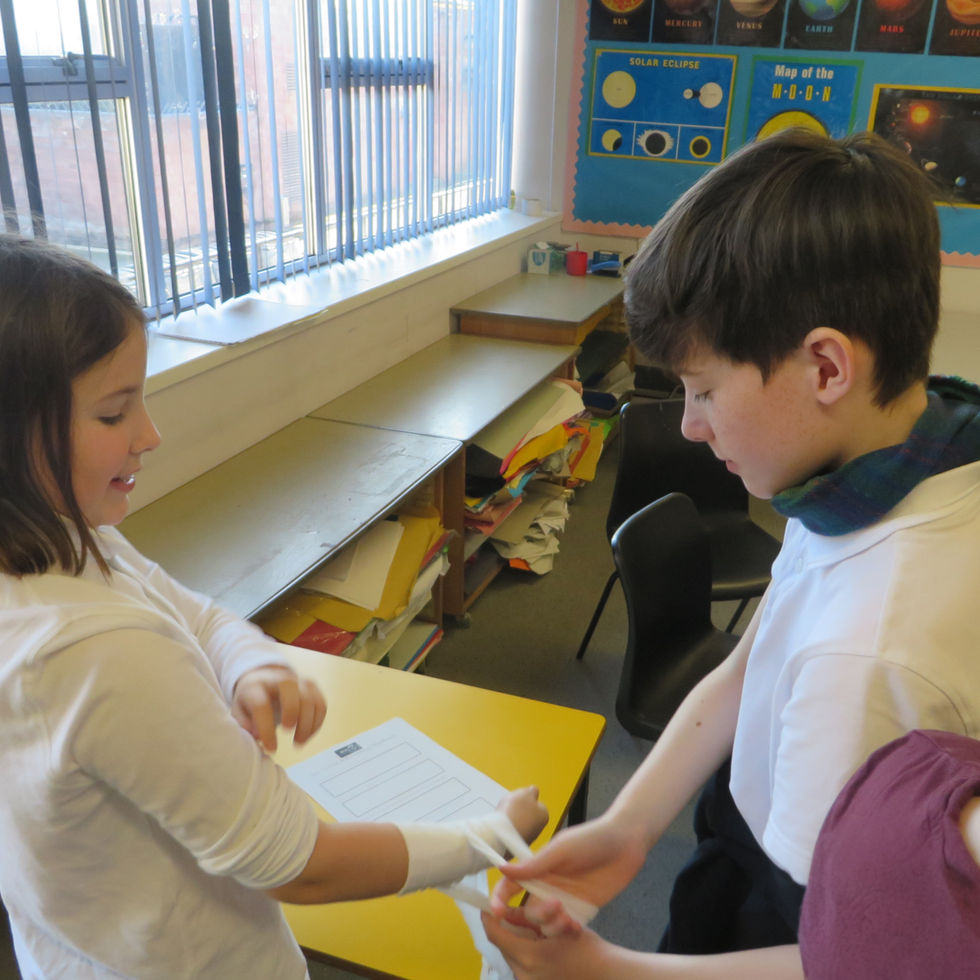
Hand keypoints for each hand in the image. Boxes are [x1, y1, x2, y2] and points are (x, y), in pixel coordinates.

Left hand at [231, 665, 325, 751]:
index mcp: (255, 686)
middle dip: (292, 709)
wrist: (263, 680)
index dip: (267, 728)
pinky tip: (307, 736)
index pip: (261, 704)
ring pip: (309, 697)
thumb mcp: (239, 711)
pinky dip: (316, 723)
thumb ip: (245, 724)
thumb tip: (258, 736)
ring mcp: (298, 681)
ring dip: (307, 723)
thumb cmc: (250, 700)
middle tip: (288, 731)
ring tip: (298, 743)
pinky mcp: (312, 688)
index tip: (270, 748)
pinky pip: (320, 705)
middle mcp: (278, 679)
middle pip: (289, 685)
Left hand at [481, 912, 613, 979]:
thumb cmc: (585, 947)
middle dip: (506, 929)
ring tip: (532, 930)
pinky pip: (522, 967)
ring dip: (516, 942)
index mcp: (527, 957)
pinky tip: (540, 945)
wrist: (606, 975)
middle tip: (514, 914)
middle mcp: (523, 975)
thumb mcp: (557, 925)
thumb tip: (507, 910)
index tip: (487, 905)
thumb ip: (529, 918)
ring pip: (512, 957)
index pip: (495, 934)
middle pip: (503, 947)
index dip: (488, 918)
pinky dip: (526, 953)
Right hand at [490, 814, 645, 931]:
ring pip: (547, 925)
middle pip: (529, 912)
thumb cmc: (590, 839)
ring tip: (569, 920)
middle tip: (556, 906)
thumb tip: (500, 868)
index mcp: (538, 869)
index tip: (498, 912)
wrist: (625, 843)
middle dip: (537, 915)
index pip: (511, 886)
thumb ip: (533, 864)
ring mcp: (564, 900)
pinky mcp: (582, 911)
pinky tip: (577, 928)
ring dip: (553, 927)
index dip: (500, 899)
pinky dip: (568, 933)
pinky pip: (567, 929)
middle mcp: (547, 887)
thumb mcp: (561, 849)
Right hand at [499, 786, 548, 846]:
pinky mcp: (515, 843)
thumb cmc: (515, 813)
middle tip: (511, 805)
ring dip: (511, 818)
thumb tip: (534, 790)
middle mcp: (538, 828)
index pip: (537, 803)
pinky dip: (505, 827)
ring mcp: (526, 837)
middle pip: (527, 813)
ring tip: (504, 815)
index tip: (520, 798)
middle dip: (518, 809)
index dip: (527, 798)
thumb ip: (531, 790)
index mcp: (544, 814)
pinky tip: (501, 824)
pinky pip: (510, 831)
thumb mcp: (525, 793)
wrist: (501, 835)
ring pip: (517, 822)